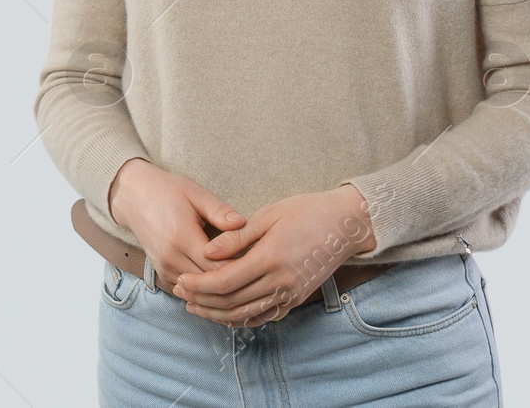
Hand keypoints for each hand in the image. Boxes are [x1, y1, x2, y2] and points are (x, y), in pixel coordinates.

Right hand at [109, 160, 248, 289]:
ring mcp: (164, 269)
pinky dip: (205, 288)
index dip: (240, 267)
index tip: (257, 259)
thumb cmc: (169, 192)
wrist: (134, 197)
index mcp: (182, 237)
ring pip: (199, 291)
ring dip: (219, 287)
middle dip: (233, 280)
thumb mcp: (197, 194)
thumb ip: (220, 211)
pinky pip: (188, 290)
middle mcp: (171, 258)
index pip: (218, 267)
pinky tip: (222, 279)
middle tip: (255, 272)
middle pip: (210, 284)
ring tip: (242, 277)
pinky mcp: (162, 274)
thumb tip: (242, 223)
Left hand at [171, 185, 376, 327]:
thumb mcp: (269, 215)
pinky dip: (241, 318)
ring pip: (246, 315)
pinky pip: (263, 316)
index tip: (182, 280)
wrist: (347, 224)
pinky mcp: (296, 298)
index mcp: (270, 258)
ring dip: (218, 314)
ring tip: (196, 307)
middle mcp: (280, 281)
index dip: (199, 285)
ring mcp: (290, 294)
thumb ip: (237, 238)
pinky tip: (226, 313)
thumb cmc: (308, 211)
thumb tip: (206, 252)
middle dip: (203, 301)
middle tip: (182, 293)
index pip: (224, 282)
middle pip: (231, 303)